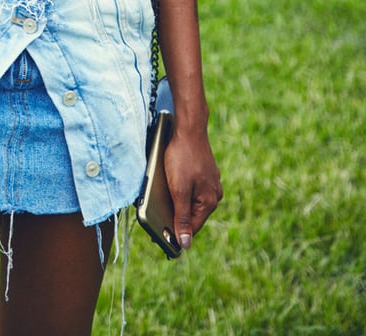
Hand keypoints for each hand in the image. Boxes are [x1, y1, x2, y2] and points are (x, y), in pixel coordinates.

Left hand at [165, 131, 222, 249]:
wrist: (189, 127)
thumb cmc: (182, 157)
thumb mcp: (178, 190)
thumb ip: (181, 217)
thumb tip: (185, 244)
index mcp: (210, 202)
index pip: (192, 228)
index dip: (176, 232)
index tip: (159, 234)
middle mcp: (214, 195)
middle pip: (191, 214)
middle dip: (175, 214)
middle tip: (157, 209)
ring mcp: (211, 182)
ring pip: (191, 200)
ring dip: (177, 200)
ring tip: (163, 192)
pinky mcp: (205, 172)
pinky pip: (192, 187)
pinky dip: (181, 188)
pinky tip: (171, 180)